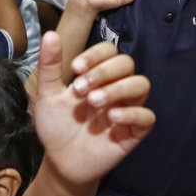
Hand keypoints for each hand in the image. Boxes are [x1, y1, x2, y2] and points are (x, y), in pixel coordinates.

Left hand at [34, 33, 154, 185]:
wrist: (59, 161)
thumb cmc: (56, 125)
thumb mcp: (48, 94)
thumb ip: (50, 65)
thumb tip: (50, 34)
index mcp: (98, 75)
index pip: (110, 51)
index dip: (96, 55)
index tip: (76, 68)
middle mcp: (116, 88)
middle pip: (127, 63)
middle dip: (104, 71)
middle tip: (81, 89)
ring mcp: (127, 108)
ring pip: (141, 85)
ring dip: (119, 88)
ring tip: (94, 101)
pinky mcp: (134, 132)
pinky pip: (147, 117)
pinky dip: (132, 113)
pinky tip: (111, 118)